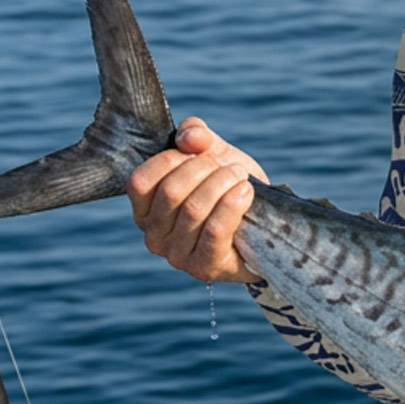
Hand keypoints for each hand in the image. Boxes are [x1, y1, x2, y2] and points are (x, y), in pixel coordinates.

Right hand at [127, 116, 266, 283]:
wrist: (264, 229)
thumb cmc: (229, 190)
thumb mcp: (214, 156)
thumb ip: (198, 137)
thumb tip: (190, 136)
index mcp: (144, 208)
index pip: (141, 181)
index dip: (171, 159)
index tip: (201, 152)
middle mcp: (153, 235)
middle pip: (171, 192)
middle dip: (204, 169)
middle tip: (230, 166)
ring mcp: (176, 255)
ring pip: (194, 209)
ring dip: (222, 185)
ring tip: (241, 177)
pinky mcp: (203, 267)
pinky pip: (214, 231)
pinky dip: (232, 205)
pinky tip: (246, 192)